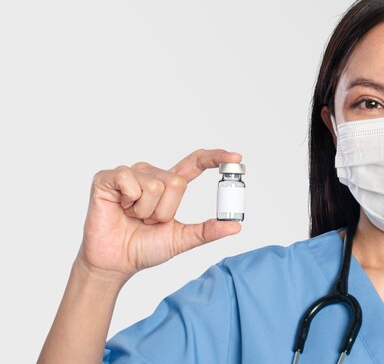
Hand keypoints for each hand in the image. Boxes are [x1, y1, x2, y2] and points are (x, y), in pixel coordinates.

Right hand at [76, 148, 241, 282]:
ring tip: (133, 217)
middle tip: (149, 222)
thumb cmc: (144, 248)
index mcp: (169, 185)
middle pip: (177, 182)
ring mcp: (130, 174)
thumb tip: (235, 227)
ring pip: (155, 185)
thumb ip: (207, 231)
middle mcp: (151, 174)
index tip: (236, 158)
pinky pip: (129, 180)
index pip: (195, 163)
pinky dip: (129, 201)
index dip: (215, 158)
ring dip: (146, 211)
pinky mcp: (109, 178)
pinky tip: (120, 208)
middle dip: (165, 211)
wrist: (115, 263)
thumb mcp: (181, 239)